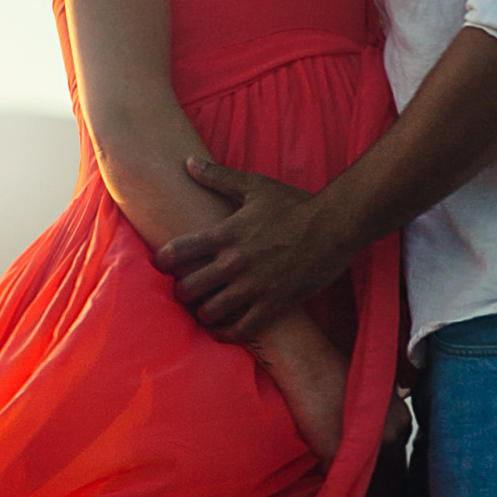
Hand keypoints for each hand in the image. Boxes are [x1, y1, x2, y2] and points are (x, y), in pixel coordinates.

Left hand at [158, 157, 340, 333]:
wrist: (334, 226)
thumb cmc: (294, 204)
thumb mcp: (255, 186)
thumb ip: (218, 177)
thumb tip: (188, 162)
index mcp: (227, 233)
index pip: (180, 250)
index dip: (164, 260)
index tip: (161, 265)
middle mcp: (235, 262)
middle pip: (190, 287)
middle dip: (181, 291)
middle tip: (184, 291)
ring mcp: (254, 286)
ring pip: (212, 311)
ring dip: (203, 313)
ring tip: (204, 310)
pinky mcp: (274, 304)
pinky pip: (243, 328)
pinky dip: (228, 333)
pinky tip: (224, 331)